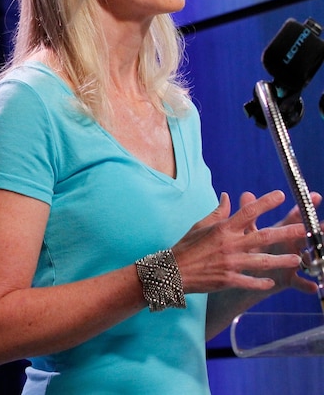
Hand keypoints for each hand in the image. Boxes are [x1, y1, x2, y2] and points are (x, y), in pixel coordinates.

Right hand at [171, 191, 308, 293]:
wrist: (172, 271)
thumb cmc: (186, 247)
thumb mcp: (200, 226)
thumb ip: (218, 212)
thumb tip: (227, 196)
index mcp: (223, 229)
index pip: (248, 212)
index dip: (265, 203)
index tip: (281, 195)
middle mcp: (229, 244)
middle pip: (263, 236)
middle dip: (286, 232)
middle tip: (306, 229)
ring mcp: (230, 263)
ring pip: (262, 261)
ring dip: (281, 260)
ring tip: (297, 259)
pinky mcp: (228, 279)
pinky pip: (249, 281)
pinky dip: (260, 282)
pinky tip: (271, 282)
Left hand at [242, 190, 321, 294]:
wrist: (242, 274)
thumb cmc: (249, 248)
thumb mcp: (248, 231)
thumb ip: (249, 214)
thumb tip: (246, 193)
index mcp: (280, 232)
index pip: (294, 218)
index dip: (304, 207)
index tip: (315, 196)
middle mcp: (290, 245)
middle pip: (306, 235)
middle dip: (317, 229)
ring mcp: (292, 262)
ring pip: (308, 258)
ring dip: (314, 257)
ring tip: (319, 256)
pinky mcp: (288, 278)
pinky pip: (298, 282)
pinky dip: (305, 285)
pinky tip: (312, 287)